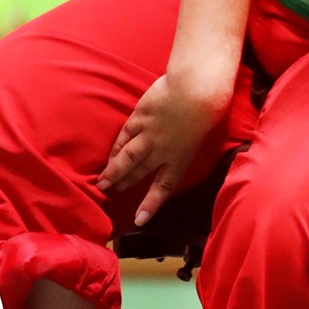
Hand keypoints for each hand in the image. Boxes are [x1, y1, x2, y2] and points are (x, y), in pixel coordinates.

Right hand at [97, 72, 228, 227]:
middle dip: (125, 185)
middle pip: (139, 172)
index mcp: (180, 158)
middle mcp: (162, 150)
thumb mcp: (199, 134)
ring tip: (102, 182)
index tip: (140, 220)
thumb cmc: (206, 108)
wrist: (196, 88)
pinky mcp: (140, 118)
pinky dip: (116, 148)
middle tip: (111, 195)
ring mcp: (148, 134)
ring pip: (127, 157)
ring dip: (114, 171)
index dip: (151, 204)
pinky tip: (109, 156)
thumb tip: (170, 151)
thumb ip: (182, 146)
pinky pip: (124, 136)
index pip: (163, 187)